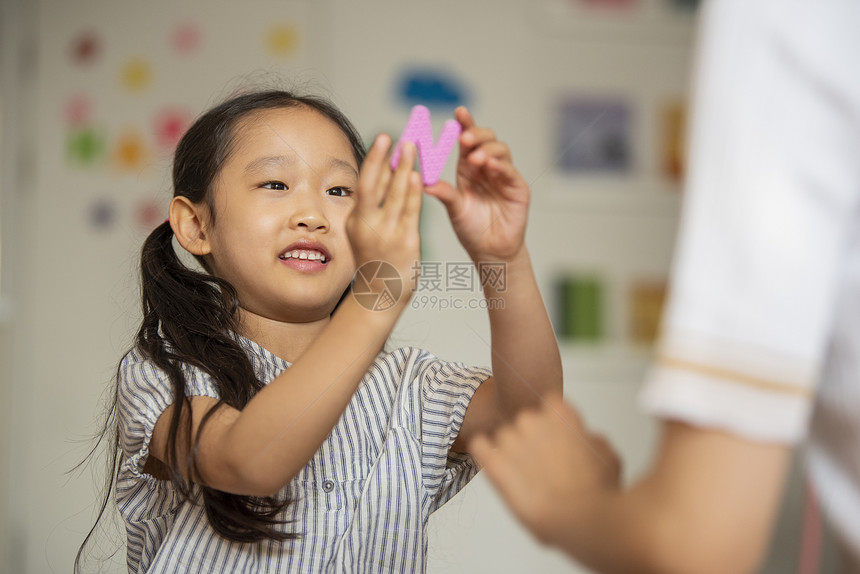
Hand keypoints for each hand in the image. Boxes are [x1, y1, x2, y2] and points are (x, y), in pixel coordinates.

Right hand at [346, 135, 422, 297]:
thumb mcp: (366, 231)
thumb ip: (375, 204)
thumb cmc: (377, 259)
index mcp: (356, 220)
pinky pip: (410, 212)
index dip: (375, 159)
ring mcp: (386, 234)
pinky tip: (418, 175)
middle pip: (371, 185)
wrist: (382, 294)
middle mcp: (367, 225)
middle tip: (393, 136)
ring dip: (403, 168)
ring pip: (394, 195)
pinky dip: (413, 192)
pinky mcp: (405, 242)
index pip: (366, 184)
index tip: (384, 139)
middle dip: (381, 159)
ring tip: (411, 147)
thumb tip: (383, 171)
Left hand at [425, 107, 529, 262]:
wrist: (490, 252)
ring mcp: (504, 177)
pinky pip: (510, 171)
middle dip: (477, 134)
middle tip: (464, 138)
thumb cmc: (471, 230)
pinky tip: (489, 166)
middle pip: (487, 139)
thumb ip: (443, 193)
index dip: (465, 124)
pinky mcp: (517, 188)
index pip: (468, 141)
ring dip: (488, 150)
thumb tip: (423, 181)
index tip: (459, 112)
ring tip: (475, 159)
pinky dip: (500, 166)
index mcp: (468, 169)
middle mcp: (486, 168)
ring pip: (501, 151)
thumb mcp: (454, 209)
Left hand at [469, 396, 621, 547]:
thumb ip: (593, 440)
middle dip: (531, 439)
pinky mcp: (495, 463)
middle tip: (543, 464)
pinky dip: (484, 452)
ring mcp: (512, 440)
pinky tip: (494, 463)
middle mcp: (532, 421)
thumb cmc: (598, 491)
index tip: (556, 436)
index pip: (549, 403)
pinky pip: (479, 446)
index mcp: (560, 414)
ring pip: (503, 437)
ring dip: (510, 452)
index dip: (553, 421)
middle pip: (524, 421)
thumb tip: (588, 440)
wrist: (580, 519)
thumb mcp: (610, 458)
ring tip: (526, 477)